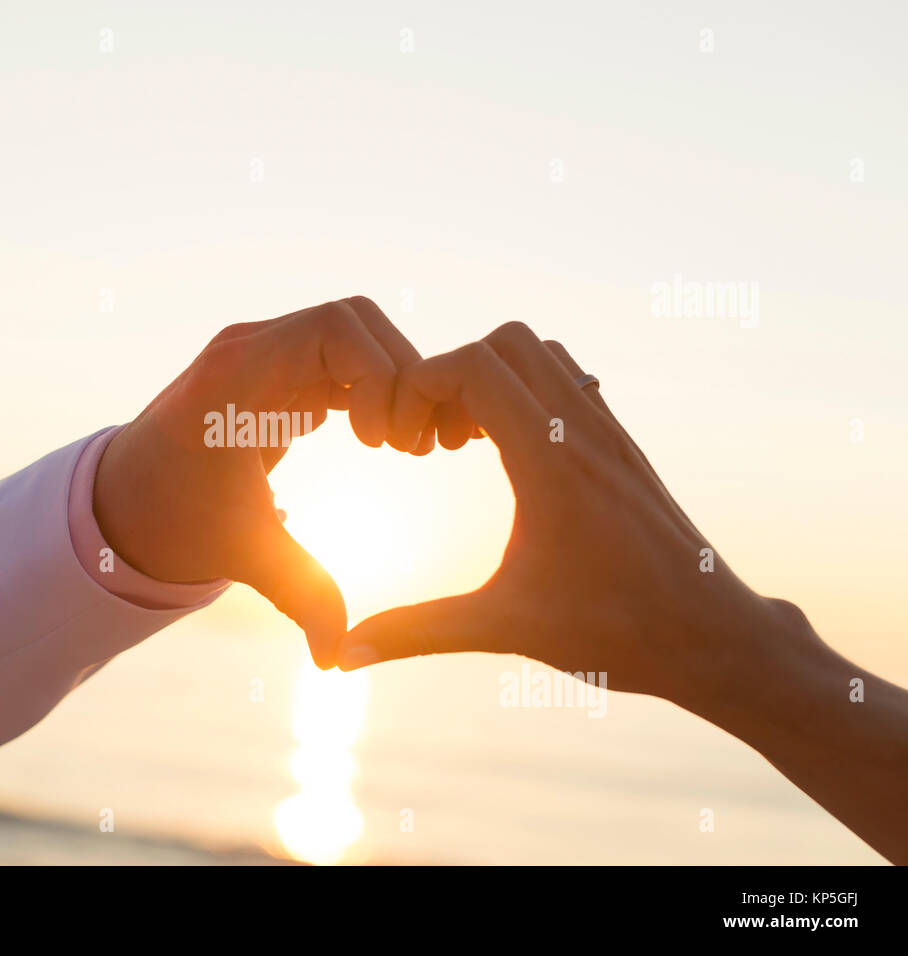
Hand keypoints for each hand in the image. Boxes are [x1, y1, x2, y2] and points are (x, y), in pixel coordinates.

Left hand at [93, 296, 431, 667]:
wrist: (121, 505)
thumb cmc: (172, 522)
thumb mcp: (241, 553)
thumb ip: (299, 594)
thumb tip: (335, 659)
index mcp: (237, 376)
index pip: (336, 328)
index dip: (379, 375)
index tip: (379, 444)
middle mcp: (251, 350)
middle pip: (356, 321)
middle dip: (398, 376)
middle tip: (407, 448)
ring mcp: (264, 355)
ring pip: (355, 335)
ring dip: (390, 381)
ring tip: (400, 447)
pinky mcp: (277, 372)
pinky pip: (341, 357)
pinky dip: (372, 388)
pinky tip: (382, 442)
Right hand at [339, 321, 802, 714]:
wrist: (716, 638)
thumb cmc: (617, 633)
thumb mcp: (504, 628)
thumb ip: (417, 632)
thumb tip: (344, 656)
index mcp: (551, 463)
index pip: (476, 365)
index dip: (423, 385)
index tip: (404, 439)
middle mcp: (585, 432)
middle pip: (508, 342)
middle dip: (455, 373)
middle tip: (433, 436)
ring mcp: (611, 435)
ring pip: (545, 356)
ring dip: (495, 378)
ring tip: (467, 442)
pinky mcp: (625, 449)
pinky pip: (571, 384)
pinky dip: (529, 395)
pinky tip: (510, 457)